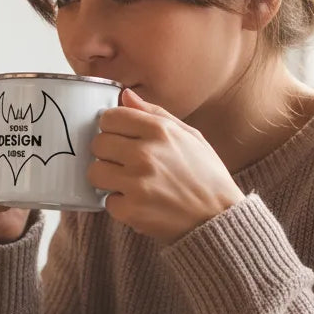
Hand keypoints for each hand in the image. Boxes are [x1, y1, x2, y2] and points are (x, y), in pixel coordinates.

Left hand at [87, 89, 244, 243]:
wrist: (219, 217)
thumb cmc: (206, 175)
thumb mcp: (189, 135)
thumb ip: (154, 113)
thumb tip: (124, 95)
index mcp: (159, 130)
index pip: (109, 117)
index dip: (113, 127)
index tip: (121, 137)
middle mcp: (145, 154)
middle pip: (98, 144)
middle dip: (108, 153)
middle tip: (125, 163)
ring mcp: (137, 183)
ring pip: (94, 172)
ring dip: (108, 178)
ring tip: (128, 182)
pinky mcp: (132, 210)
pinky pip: (107, 201)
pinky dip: (120, 204)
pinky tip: (139, 202)